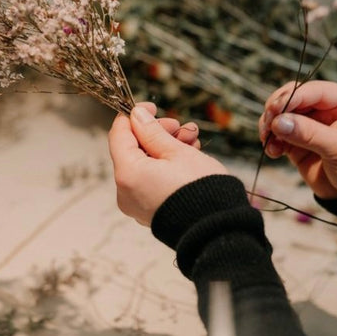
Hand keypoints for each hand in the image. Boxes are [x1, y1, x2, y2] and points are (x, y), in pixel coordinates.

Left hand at [108, 103, 227, 225]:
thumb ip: (152, 131)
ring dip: (166, 147)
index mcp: (128, 174)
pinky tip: (189, 156)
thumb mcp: (177, 151)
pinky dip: (166, 166)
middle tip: (181, 127)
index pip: (119, 134)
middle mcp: (125, 191)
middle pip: (133, 149)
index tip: (153, 107)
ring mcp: (136, 204)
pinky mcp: (149, 210)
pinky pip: (151, 180)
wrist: (217, 228)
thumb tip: (136, 114)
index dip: (135, 116)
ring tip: (192, 141)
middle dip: (157, 133)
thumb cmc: (200, 188)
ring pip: (145, 163)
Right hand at [259, 81, 336, 198]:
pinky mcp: (298, 141)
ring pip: (281, 115)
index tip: (274, 111)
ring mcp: (309, 124)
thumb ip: (310, 134)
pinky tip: (273, 152)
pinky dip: (271, 141)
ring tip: (268, 141)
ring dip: (270, 126)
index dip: (290, 98)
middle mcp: (324, 108)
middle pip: (291, 98)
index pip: (312, 90)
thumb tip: (279, 122)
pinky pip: (278, 135)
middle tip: (268, 125)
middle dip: (276, 110)